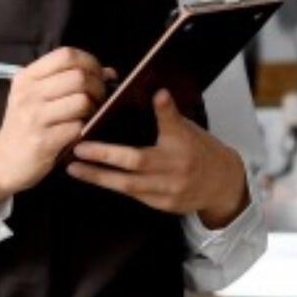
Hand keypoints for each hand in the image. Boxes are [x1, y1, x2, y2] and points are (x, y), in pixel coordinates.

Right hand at [0, 47, 115, 206]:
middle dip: (97, 86)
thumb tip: (109, 72)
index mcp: (27, 77)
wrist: (4, 160)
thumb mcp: (36, 95)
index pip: (65, 55)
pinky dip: (85, 128)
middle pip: (78, 76)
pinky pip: (78, 127)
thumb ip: (67, 80)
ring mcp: (35, 117)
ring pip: (81, 101)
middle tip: (99, 98)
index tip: (96, 74)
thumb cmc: (25, 123)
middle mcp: (29, 93)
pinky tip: (80, 131)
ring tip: (90, 115)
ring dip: (94, 109)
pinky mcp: (43, 141)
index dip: (89, 61)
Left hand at [66, 88, 248, 228]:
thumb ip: (168, 113)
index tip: (88, 136)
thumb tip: (157, 90)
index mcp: (176, 150)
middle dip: (100, 162)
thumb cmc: (200, 149)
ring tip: (74, 168)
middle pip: (130, 170)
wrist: (222, 184)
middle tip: (75, 153)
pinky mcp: (161, 206)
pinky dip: (113, 187)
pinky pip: (133, 196)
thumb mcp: (187, 127)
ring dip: (99, 178)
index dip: (116, 145)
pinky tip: (95, 178)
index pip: (146, 144)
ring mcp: (165, 194)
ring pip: (127, 187)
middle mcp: (170, 175)